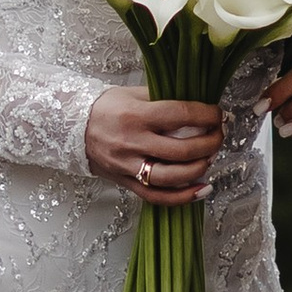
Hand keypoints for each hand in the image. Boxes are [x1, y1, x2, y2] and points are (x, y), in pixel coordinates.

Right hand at [85, 89, 221, 204]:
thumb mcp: (132, 94)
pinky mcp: (126, 183)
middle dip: (210, 143)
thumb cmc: (105, 108)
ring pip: (172, 176)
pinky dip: (183, 196)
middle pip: (181, 149)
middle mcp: (132, 142)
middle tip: (219, 135)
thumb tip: (197, 108)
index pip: (181, 115)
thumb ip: (163, 100)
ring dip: (199, 168)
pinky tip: (201, 189)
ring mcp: (129, 166)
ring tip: (211, 158)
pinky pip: (157, 196)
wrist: (72, 128)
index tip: (218, 114)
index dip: (206, 115)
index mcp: (136, 115)